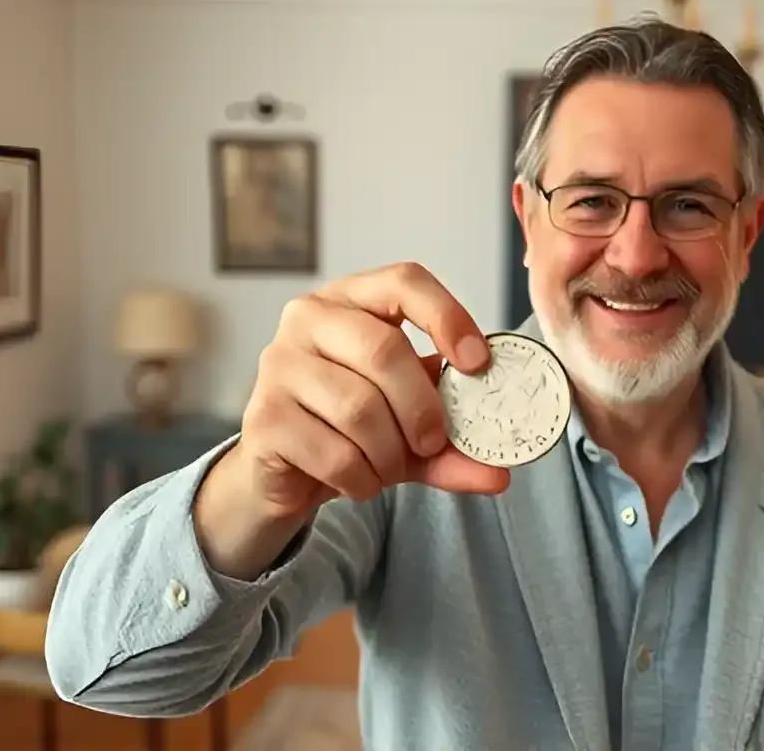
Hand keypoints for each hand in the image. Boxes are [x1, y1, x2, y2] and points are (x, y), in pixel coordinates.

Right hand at [228, 262, 510, 518]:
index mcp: (353, 299)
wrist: (287, 474)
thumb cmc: (355, 430)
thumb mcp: (413, 430)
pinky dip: (362, 479)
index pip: (405, 281)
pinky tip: (359, 480)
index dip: (447, 317)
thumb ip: (456, 445)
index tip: (478, 363)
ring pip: (359, 408)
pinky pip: (334, 453)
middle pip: (384, 350)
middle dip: (422, 407)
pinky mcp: (262, 418)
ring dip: (390, 453)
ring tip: (390, 466)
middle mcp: (308, 318)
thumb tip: (501, 474)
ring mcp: (278, 364)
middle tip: (433, 441)